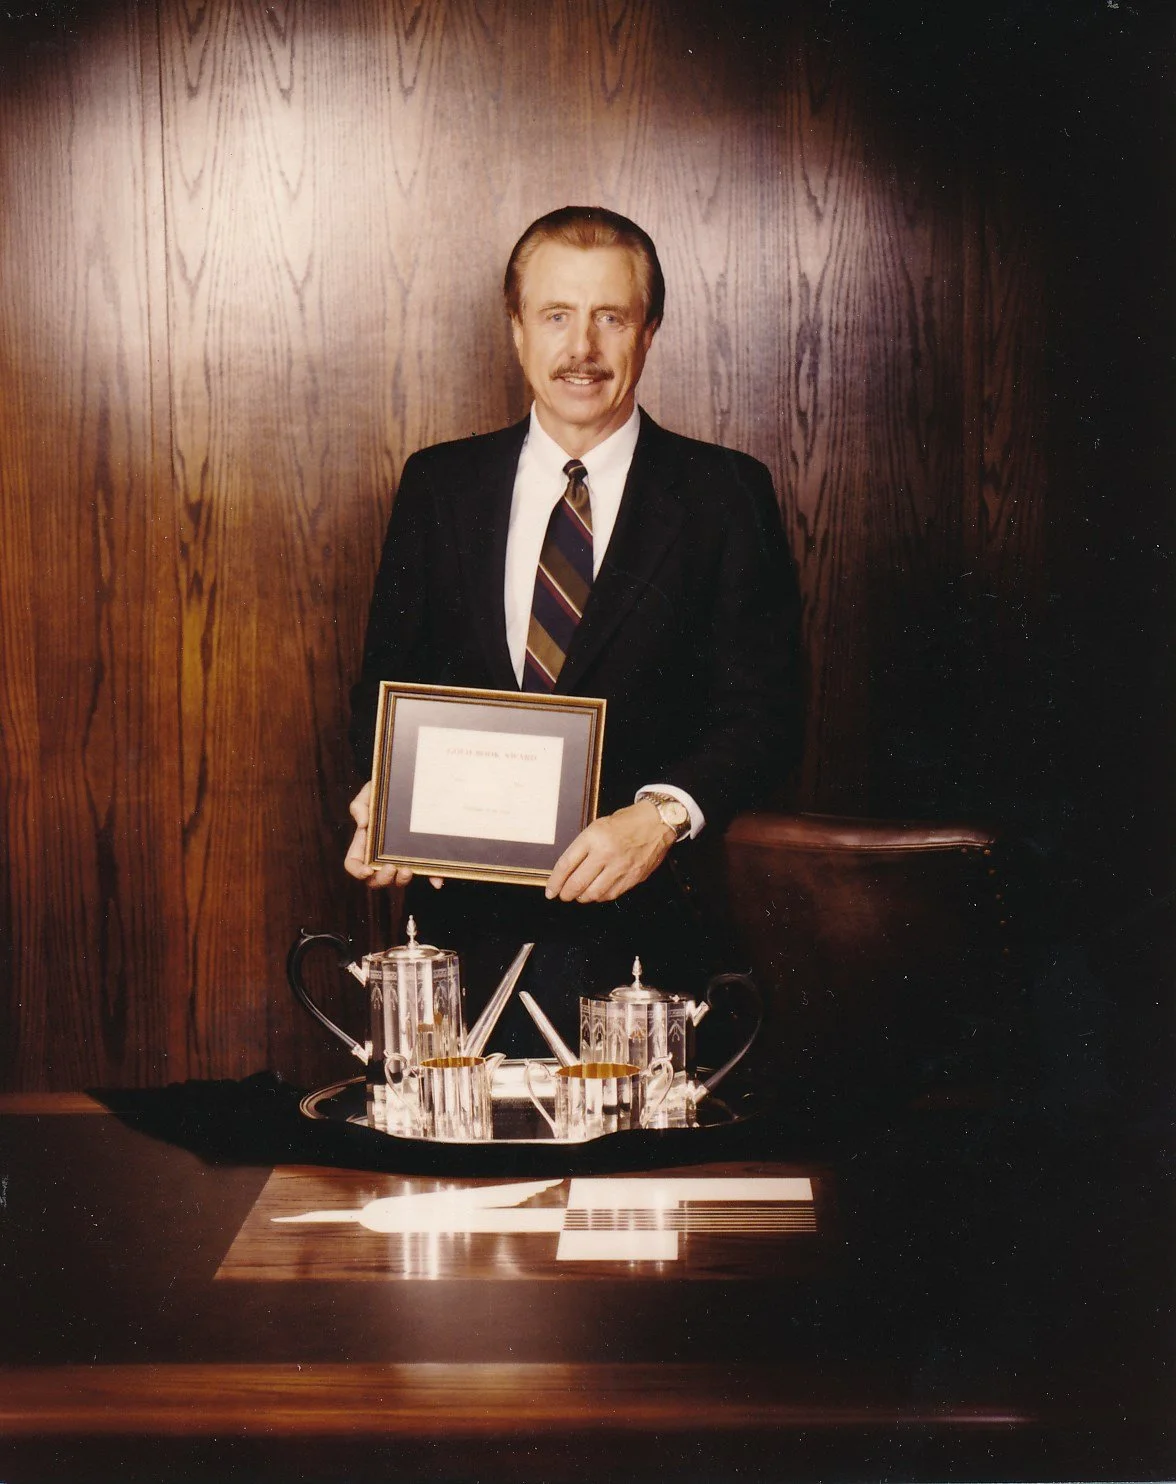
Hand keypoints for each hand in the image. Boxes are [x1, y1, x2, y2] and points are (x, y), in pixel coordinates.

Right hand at [344, 781, 442, 890]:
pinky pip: (425, 872)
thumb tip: (363, 823)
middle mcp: (380, 855)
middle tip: (391, 868)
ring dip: (402, 881)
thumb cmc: (384, 791)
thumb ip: (359, 805)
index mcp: (364, 843)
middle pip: (375, 879)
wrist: (409, 784)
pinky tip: (437, 881)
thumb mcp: (370, 793)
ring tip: (408, 869)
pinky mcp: (419, 856)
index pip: (354, 863)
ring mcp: (400, 857)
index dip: (358, 871)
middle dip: (382, 879)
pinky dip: (431, 878)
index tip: (368, 870)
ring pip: (398, 880)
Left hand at [545, 800, 673, 902]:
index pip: (566, 865)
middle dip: (566, 894)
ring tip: (580, 894)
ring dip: (582, 897)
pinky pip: (610, 894)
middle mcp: (605, 853)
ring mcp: (620, 867)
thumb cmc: (626, 823)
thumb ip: (582, 848)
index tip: (550, 891)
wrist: (656, 823)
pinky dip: (599, 897)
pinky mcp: (632, 877)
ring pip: (593, 893)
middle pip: (577, 883)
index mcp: (593, 837)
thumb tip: (567, 871)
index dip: (555, 882)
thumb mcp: (597, 826)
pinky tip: (597, 892)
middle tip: (563, 895)